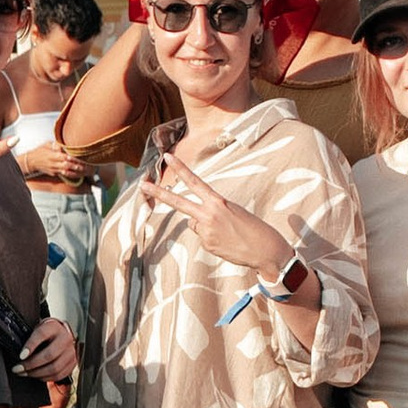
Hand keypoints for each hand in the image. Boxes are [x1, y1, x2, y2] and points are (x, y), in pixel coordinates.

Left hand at [18, 316, 77, 384]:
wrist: (63, 334)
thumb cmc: (47, 332)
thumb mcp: (38, 329)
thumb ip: (30, 338)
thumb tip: (19, 355)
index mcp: (54, 327)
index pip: (41, 335)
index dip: (30, 346)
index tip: (21, 356)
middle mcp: (65, 339)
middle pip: (49, 355)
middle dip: (31, 364)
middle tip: (18, 368)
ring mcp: (71, 352)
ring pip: (54, 368)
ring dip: (36, 373)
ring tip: (25, 373)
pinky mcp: (72, 363)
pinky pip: (58, 375)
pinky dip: (45, 378)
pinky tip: (37, 375)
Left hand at [139, 147, 281, 280]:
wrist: (266, 250)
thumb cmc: (253, 229)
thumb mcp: (234, 212)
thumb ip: (211, 213)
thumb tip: (193, 223)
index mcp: (218, 202)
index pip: (195, 182)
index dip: (180, 169)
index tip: (167, 157)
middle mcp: (209, 215)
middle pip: (179, 202)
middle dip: (159, 193)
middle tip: (142, 185)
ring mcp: (206, 232)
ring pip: (195, 224)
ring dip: (206, 227)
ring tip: (228, 233)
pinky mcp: (207, 245)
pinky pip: (203, 238)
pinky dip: (212, 240)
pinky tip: (227, 243)